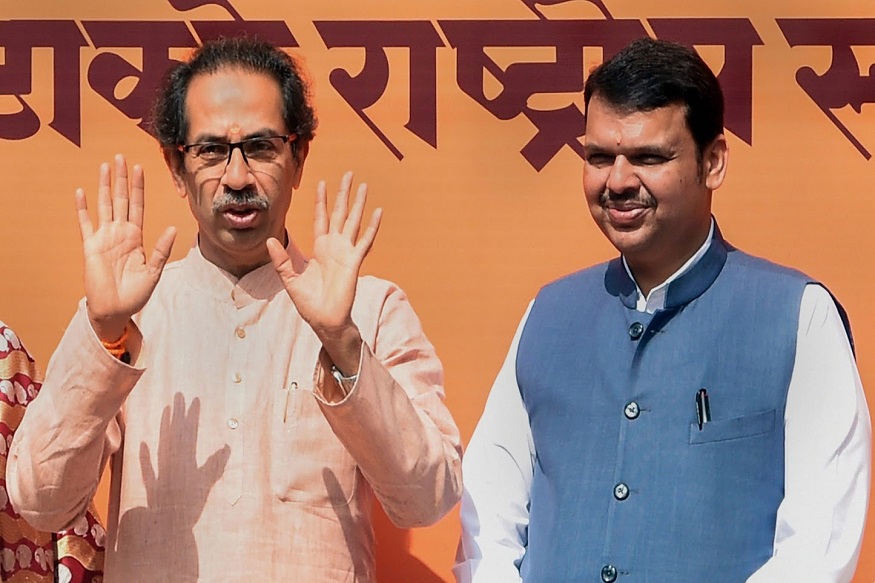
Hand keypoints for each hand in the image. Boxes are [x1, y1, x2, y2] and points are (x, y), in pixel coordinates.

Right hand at [76, 155, 176, 341]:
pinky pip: (86, 223)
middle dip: (121, 178)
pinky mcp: (90, 246)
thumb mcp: (154, 271)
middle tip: (120, 157)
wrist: (115, 310)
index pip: (137, 206)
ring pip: (104, 205)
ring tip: (105, 166)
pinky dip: (83, 208)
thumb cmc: (135, 294)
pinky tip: (82, 191)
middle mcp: (119, 233)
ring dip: (105, 186)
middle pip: (121, 199)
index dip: (138, 187)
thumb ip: (162, 249)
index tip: (140, 168)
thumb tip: (172, 228)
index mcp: (136, 237)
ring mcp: (104, 238)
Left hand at [267, 172, 380, 373]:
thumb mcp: (289, 279)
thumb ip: (281, 260)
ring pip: (353, 221)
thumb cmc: (309, 303)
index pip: (321, 218)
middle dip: (343, 194)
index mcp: (320, 249)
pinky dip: (372, 226)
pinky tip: (378, 212)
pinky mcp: (354, 262)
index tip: (322, 183)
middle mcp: (335, 247)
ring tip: (364, 185)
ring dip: (359, 204)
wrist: (324, 320)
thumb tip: (269, 240)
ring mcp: (346, 253)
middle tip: (348, 174)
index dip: (322, 201)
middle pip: (339, 213)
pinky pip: (364, 241)